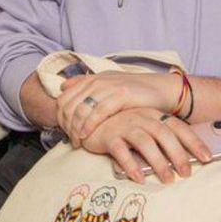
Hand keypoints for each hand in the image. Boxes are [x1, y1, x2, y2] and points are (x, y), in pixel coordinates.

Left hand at [56, 72, 179, 146]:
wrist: (160, 90)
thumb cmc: (133, 92)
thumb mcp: (107, 85)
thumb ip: (85, 85)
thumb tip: (63, 87)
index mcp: (91, 79)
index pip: (64, 98)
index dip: (60, 117)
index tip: (64, 132)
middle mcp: (97, 81)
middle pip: (69, 105)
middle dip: (66, 126)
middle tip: (71, 141)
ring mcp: (108, 87)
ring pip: (80, 109)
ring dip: (75, 129)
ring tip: (78, 142)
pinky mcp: (120, 95)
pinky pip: (98, 112)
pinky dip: (89, 125)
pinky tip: (86, 135)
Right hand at [80, 108, 211, 184]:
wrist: (89, 119)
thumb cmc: (122, 127)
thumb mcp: (144, 127)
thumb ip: (160, 139)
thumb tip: (184, 159)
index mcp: (153, 114)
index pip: (178, 127)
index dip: (194, 142)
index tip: (207, 157)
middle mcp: (141, 117)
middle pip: (164, 134)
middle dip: (178, 154)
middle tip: (187, 173)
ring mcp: (124, 125)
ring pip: (145, 142)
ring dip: (158, 162)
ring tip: (168, 179)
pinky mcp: (108, 136)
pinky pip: (121, 151)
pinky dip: (131, 165)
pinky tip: (139, 179)